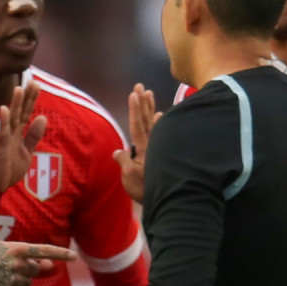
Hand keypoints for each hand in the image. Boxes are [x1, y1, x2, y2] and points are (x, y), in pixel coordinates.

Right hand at [0, 80, 46, 191]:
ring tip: (18, 89)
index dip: (31, 101)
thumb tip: (42, 117)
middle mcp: (10, 133)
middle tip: (32, 81)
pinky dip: (3, 121)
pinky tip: (4, 109)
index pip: (26, 114)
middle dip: (26, 98)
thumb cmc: (8, 168)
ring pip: (10, 119)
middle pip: (19, 112)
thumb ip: (33, 135)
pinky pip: (1, 133)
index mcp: (17, 134)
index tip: (36, 85)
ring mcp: (4, 139)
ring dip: (14, 104)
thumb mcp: (26, 151)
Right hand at [0, 240, 75, 285]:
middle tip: (11, 267)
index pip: (44, 250)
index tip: (74, 256)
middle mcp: (19, 264)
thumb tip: (32, 258)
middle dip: (29, 268)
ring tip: (0, 277)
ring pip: (28, 283)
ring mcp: (14, 280)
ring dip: (19, 281)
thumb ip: (12, 248)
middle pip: (35, 269)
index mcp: (15, 248)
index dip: (60, 254)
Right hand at [112, 83, 160, 203]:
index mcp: (142, 149)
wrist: (168, 200)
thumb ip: (124, 162)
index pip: (136, 124)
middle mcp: (152, 145)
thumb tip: (118, 150)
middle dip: (142, 102)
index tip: (133, 93)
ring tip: (149, 93)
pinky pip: (162, 133)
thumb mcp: (130, 178)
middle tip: (140, 86)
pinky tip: (162, 115)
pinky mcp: (163, 153)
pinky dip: (161, 123)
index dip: (134, 108)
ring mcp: (158, 148)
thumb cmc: (145, 190)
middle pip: (145, 119)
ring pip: (154, 123)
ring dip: (150, 108)